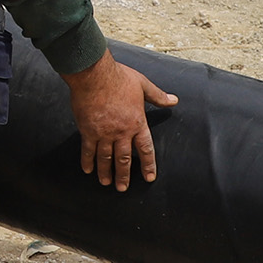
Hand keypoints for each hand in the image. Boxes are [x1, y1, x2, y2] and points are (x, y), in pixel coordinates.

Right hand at [66, 56, 179, 191]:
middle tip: (122, 188)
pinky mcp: (88, 130)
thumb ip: (158, 96)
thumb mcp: (143, 85)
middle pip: (124, 159)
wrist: (94, 74)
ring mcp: (104, 133)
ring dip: (106, 172)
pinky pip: (88, 150)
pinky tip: (88, 170)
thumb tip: (174, 100)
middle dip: (124, 175)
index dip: (148, 165)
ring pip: (106, 158)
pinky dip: (88, 161)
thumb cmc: (119, 77)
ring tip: (106, 182)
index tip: (149, 177)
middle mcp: (122, 132)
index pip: (146, 149)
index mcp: (137, 123)